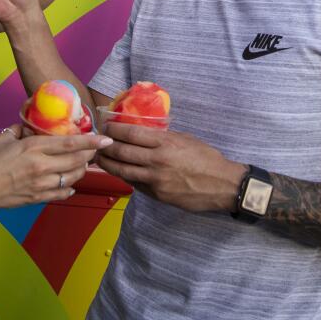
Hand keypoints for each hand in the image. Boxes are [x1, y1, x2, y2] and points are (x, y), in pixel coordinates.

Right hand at [0, 125, 111, 210]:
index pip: (70, 143)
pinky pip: (61, 193)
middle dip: (90, 154)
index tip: (105, 139)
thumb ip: (21, 130)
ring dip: (81, 170)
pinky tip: (69, 183)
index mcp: (34, 148)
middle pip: (76, 160)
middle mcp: (42, 167)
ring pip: (72, 177)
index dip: (90, 141)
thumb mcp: (3, 138)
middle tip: (95, 149)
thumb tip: (31, 126)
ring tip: (82, 163)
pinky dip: (69, 187)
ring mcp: (41, 184)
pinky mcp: (37, 198)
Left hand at [96, 123, 246, 212]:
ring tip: (99, 158)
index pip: (132, 133)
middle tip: (98, 143)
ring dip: (108, 164)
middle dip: (106, 147)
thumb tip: (143, 134)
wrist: (222, 185)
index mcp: (165, 142)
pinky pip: (134, 183)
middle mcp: (157, 160)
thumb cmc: (206, 158)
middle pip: (122, 151)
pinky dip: (124, 176)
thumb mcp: (186, 139)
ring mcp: (155, 179)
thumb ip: (164, 137)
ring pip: (123, 170)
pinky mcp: (157, 194)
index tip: (107, 126)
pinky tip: (118, 172)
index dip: (115, 129)